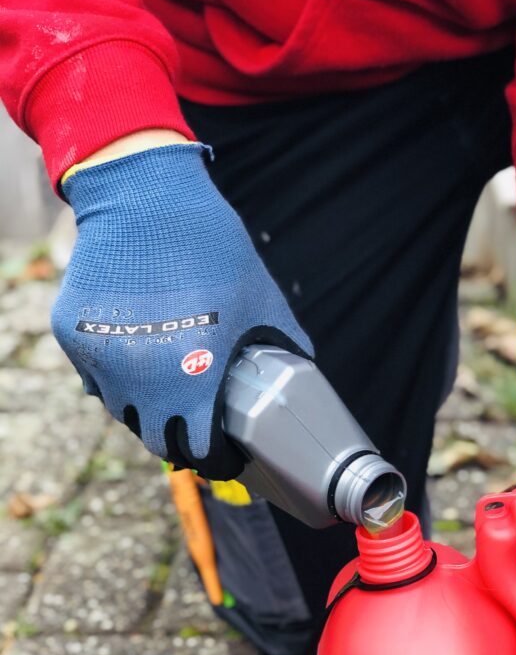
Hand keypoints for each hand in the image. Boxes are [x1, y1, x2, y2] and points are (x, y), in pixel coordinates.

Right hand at [52, 143, 312, 478]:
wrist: (145, 197)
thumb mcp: (263, 302)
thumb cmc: (214, 249)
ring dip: (147, 410)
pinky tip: (140, 357)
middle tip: (197, 425)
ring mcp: (100, 360)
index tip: (224, 452)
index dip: (216, 457)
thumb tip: (303, 374)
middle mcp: (139, 380)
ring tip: (170, 390)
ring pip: (122, 412)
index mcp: (191, 377)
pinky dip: (118, 377)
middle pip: (157, 440)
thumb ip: (284, 349)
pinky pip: (97, 378)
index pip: (199, 450)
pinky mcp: (72, 338)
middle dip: (180, 438)